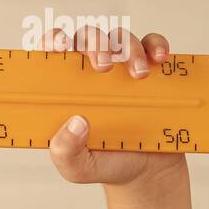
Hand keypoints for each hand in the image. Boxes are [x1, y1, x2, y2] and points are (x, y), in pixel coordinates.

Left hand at [41, 25, 187, 187]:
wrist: (147, 172)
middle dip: (94, 43)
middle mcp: (88, 71)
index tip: (60, 45)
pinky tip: (159, 60)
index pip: (49, 52)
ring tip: (139, 76)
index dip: (51, 39)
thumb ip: (65, 151)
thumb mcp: (76, 167)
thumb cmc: (103, 162)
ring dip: (128, 48)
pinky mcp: (150, 69)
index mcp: (63, 88)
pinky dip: (157, 45)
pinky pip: (153, 44)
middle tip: (103, 67)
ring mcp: (120, 68)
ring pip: (120, 37)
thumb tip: (75, 123)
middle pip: (86, 37)